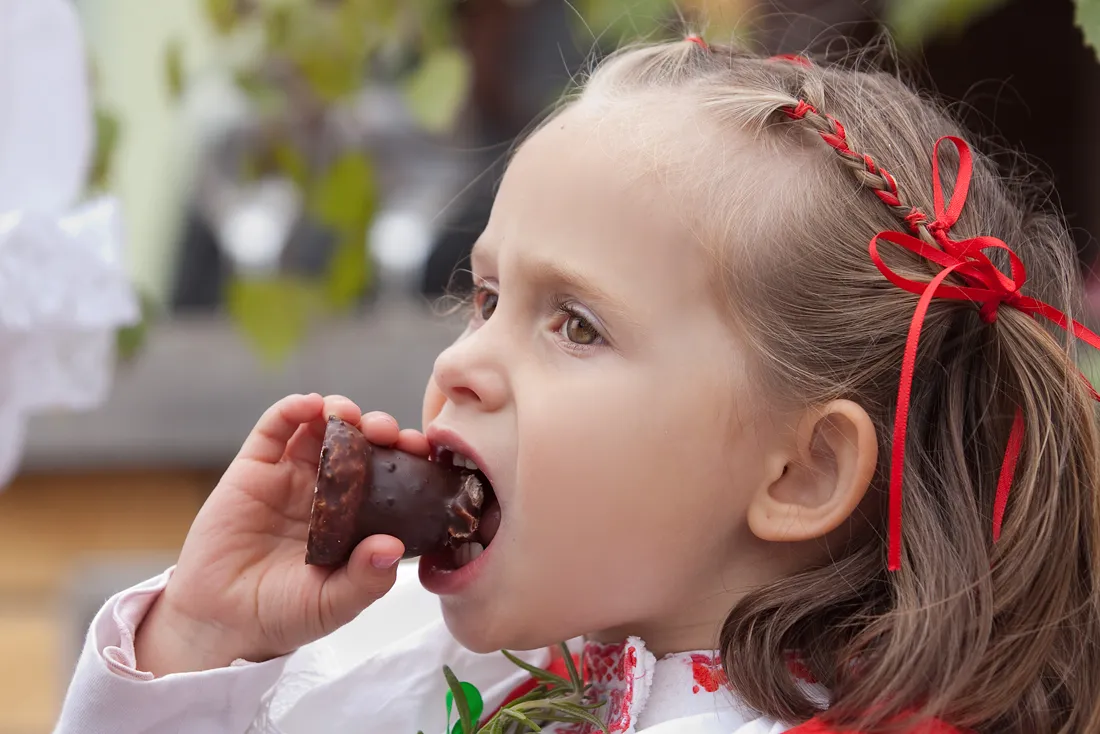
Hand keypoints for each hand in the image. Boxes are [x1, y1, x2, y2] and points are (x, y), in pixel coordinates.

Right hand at [134, 393, 430, 675]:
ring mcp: (291, 476)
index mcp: (358, 517)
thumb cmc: (285, 615)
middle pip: (363, 443)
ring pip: (322, 427)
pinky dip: (293, 409)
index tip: (421, 450)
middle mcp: (329, 490)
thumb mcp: (333, 604)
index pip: (393, 475)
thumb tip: (392, 548)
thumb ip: (365, 580)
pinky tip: (309, 406)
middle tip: (386, 432)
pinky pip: (274, 428)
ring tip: (347, 415)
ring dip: (341, 411)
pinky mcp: (253, 470)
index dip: (409, 457)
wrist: (222, 623)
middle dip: (380, 428)